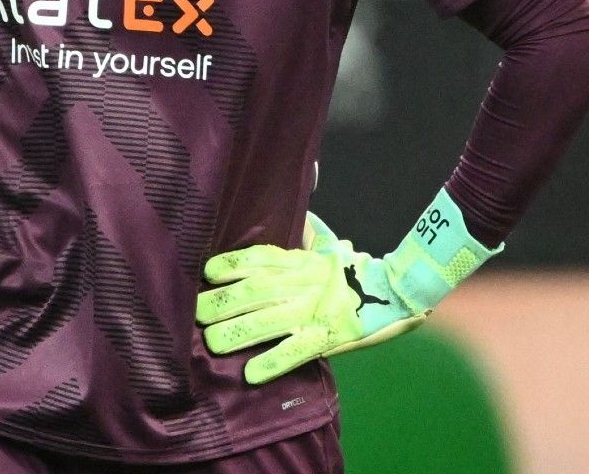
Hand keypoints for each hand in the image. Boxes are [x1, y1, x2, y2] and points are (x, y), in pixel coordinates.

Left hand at [197, 228, 422, 384]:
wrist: (395, 294)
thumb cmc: (351, 273)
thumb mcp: (325, 247)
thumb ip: (305, 233)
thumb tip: (295, 212)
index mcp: (299, 263)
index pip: (260, 259)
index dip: (232, 265)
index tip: (207, 272)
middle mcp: (301, 285)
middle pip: (255, 291)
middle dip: (222, 302)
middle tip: (193, 313)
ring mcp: (313, 312)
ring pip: (269, 321)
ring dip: (238, 333)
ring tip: (212, 343)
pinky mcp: (327, 338)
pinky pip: (297, 352)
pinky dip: (274, 362)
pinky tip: (251, 374)